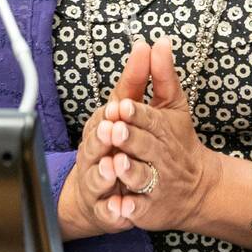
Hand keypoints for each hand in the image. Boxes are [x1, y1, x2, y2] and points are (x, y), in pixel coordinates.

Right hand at [58, 37, 152, 238]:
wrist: (112, 188)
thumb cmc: (122, 140)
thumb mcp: (135, 107)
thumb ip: (143, 77)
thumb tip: (156, 42)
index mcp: (103, 124)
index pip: (106, 113)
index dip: (114, 110)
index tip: (121, 105)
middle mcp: (95, 151)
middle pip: (95, 143)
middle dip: (103, 138)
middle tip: (113, 132)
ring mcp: (97, 180)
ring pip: (96, 176)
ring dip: (103, 172)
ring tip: (112, 168)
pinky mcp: (104, 207)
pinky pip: (107, 210)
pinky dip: (113, 209)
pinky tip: (121, 208)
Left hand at [98, 35, 219, 231]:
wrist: (199, 187)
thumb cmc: (178, 140)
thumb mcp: (171, 106)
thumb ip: (161, 75)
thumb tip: (158, 40)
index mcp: (164, 129)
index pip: (149, 118)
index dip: (135, 113)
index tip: (120, 105)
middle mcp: (162, 156)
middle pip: (145, 146)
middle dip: (129, 138)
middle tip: (113, 129)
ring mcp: (157, 184)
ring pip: (142, 178)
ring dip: (129, 171)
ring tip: (116, 163)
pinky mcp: (150, 209)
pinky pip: (139, 210)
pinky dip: (130, 210)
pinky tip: (120, 207)